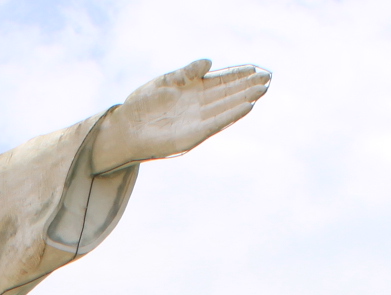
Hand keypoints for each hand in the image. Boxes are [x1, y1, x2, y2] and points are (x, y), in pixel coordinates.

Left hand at [92, 59, 270, 171]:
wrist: (122, 129)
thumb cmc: (140, 106)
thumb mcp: (165, 82)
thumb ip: (187, 73)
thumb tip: (209, 62)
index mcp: (191, 92)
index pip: (220, 81)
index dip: (237, 75)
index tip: (255, 67)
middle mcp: (197, 108)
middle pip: (227, 94)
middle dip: (246, 86)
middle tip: (267, 77)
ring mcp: (195, 122)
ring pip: (225, 108)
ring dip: (244, 99)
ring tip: (262, 90)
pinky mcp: (191, 136)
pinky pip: (215, 124)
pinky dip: (231, 115)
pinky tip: (246, 106)